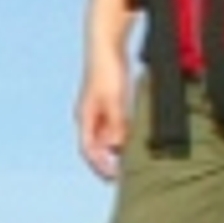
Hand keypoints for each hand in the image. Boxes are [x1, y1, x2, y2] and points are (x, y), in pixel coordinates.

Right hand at [76, 50, 132, 177]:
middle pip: (99, 146)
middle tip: (125, 174)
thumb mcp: (115, 100)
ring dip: (119, 148)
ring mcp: (99, 109)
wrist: (107, 45)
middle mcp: (90, 116)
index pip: (89, 150)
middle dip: (110, 160)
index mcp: (85, 118)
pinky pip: (117, 124)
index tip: (113, 177)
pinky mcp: (110, 101)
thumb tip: (118, 147)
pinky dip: (126, 134)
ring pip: (108, 136)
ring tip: (135, 159)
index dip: (99, 165)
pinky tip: (137, 137)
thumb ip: (116, 124)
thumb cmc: (107, 71)